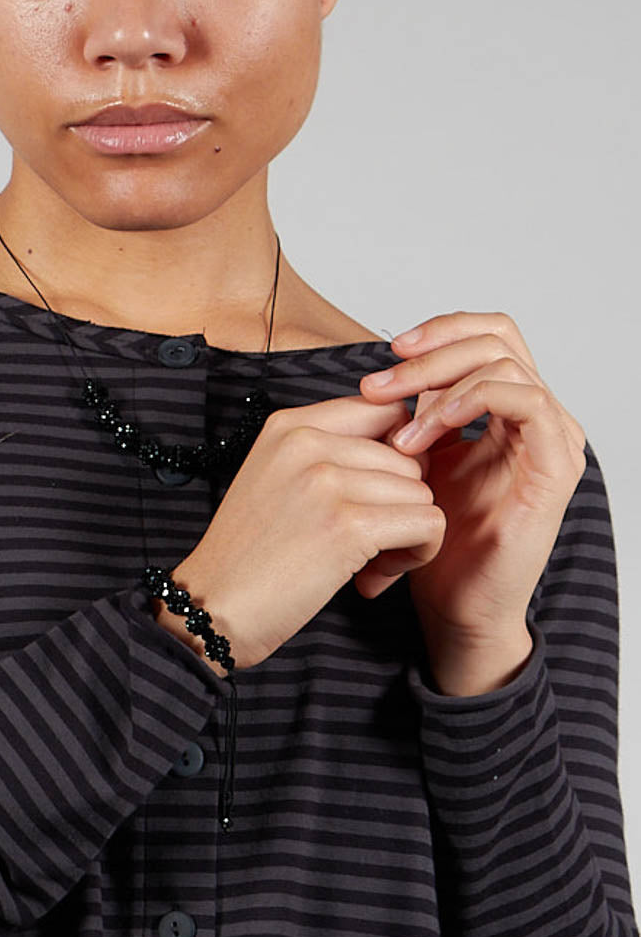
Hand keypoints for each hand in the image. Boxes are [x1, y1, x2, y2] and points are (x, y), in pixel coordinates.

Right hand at [165, 394, 446, 672]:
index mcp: (290, 424)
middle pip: (408, 457)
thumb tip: (412, 452)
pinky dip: (418, 552)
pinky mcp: (347, 524)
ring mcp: (325, 480)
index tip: (378, 493)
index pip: (385, 410)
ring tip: (369, 562)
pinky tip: (379, 575)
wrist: (213, 608)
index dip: (397, 455)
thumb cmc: (251, 553)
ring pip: (421, 491)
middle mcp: (307, 441)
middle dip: (403, 502)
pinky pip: (428, 523)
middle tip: (370, 543)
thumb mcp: (278, 477)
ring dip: (409, 533)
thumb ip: (331, 454)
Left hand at [360, 310, 586, 693]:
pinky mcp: (556, 465)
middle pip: (497, 335)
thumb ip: (412, 411)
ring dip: (440, 382)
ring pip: (505, 362)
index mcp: (507, 407)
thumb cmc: (433, 538)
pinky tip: (426, 430)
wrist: (455, 604)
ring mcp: (553, 438)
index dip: (438, 331)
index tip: (387, 354)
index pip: (485, 333)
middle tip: (380, 382)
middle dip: (431, 351)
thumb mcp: (415, 458)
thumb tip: (381, 370)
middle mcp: (538, 415)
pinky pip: (525, 402)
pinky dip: (469, 402)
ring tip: (398, 426)